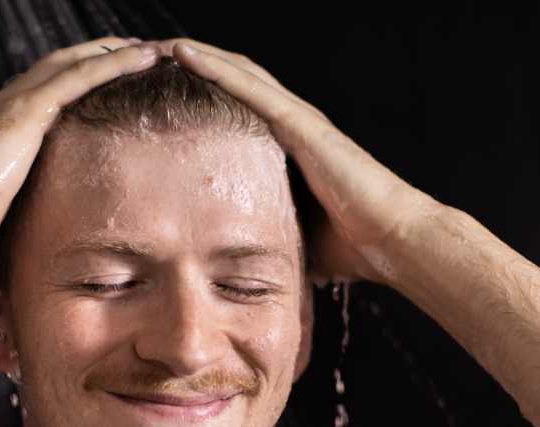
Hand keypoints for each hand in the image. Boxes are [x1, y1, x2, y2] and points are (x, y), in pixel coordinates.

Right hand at [0, 37, 159, 278]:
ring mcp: (10, 106)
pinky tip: (142, 58)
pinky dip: (114, 63)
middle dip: (92, 59)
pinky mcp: (26, 111)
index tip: (93, 86)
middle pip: (54, 71)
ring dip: (111, 54)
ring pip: (70, 65)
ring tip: (147, 50)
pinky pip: (80, 76)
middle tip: (129, 54)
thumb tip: (20, 247)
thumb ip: (10, 220)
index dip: (65, 87)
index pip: (33, 99)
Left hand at [157, 38, 441, 285]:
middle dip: (194, 67)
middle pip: (235, 83)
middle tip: (148, 58)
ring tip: (154, 45)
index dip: (205, 95)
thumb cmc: (351, 247)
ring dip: (196, 55)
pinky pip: (249, 86)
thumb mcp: (291, 238)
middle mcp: (293, 126)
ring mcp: (297, 120)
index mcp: (289, 150)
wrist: (390, 242)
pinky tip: (181, 52)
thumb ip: (265, 237)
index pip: (239, 113)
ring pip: (237, 73)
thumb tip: (233, 268)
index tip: (163, 93)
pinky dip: (213, 66)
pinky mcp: (299, 123)